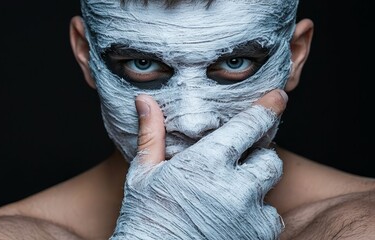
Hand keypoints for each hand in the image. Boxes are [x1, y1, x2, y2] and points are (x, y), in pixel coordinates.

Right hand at [110, 89, 287, 239]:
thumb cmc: (144, 219)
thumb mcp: (143, 173)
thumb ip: (151, 134)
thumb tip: (144, 100)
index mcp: (206, 163)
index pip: (249, 126)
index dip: (267, 108)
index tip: (276, 97)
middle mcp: (234, 186)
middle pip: (269, 157)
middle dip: (258, 156)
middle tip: (238, 164)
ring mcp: (248, 214)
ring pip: (271, 187)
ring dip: (257, 185)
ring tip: (230, 194)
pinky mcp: (256, 237)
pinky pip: (270, 218)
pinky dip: (256, 215)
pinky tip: (232, 218)